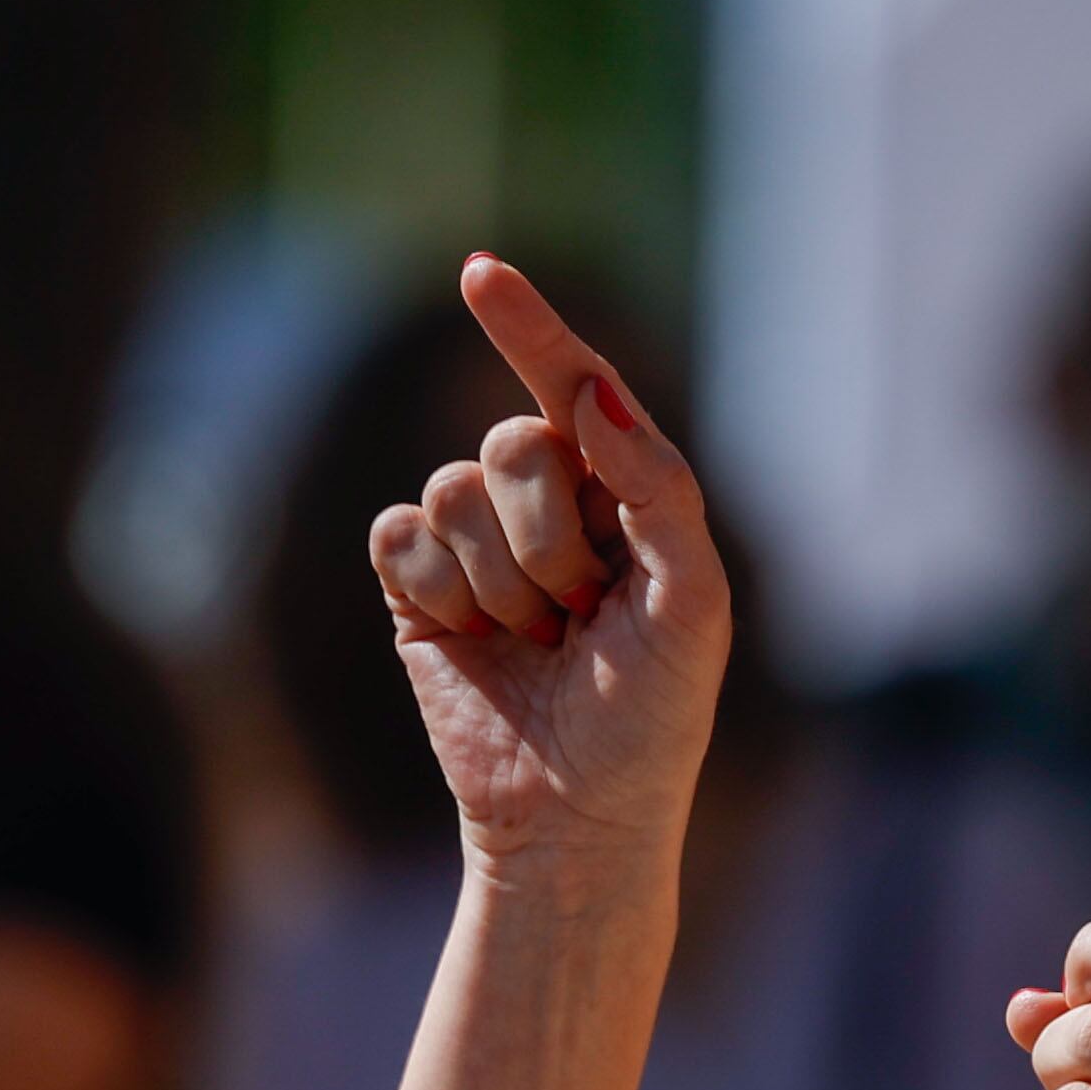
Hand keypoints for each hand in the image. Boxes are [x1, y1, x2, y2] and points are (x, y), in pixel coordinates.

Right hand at [368, 255, 732, 876]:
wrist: (576, 817)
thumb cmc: (653, 718)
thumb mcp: (693, 604)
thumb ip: (660, 490)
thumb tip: (595, 396)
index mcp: (623, 495)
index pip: (574, 389)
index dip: (529, 328)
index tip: (479, 272)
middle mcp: (547, 505)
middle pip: (511, 443)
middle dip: (547, 536)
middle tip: (578, 615)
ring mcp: (476, 544)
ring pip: (451, 490)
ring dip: (499, 579)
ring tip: (536, 641)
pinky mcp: (416, 589)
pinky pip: (397, 536)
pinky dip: (435, 591)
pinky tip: (472, 642)